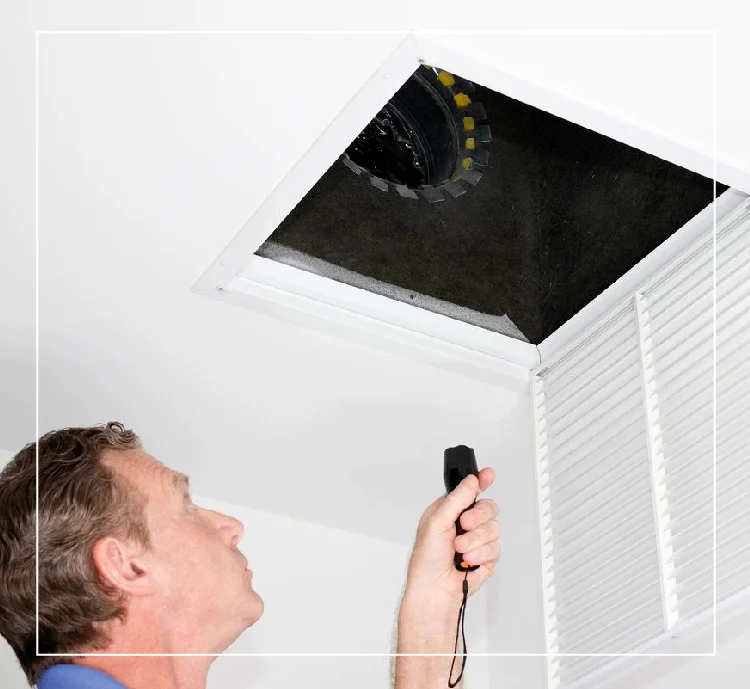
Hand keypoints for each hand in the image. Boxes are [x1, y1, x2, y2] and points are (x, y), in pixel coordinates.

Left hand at [404, 468, 499, 606]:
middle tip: (464, 525)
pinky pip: (495, 548)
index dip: (482, 480)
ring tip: (459, 549)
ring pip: (494, 528)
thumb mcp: (437, 522)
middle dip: (478, 517)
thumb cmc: (426, 559)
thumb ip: (456, 499)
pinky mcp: (486, 557)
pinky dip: (480, 555)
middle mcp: (465, 523)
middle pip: (489, 507)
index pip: (471, 490)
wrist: (435, 589)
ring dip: (475, 540)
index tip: (489, 474)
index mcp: (451, 510)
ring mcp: (477, 539)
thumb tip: (472, 480)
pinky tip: (467, 561)